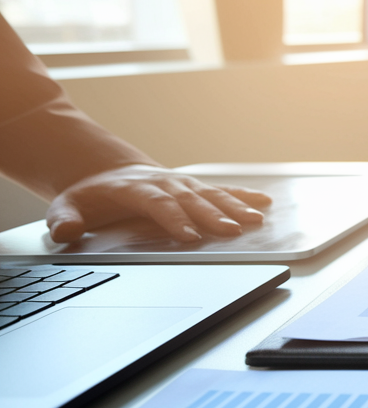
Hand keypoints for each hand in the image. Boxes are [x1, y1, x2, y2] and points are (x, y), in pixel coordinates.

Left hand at [46, 164, 271, 242]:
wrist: (108, 171)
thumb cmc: (91, 195)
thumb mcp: (66, 205)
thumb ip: (64, 220)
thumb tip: (65, 233)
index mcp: (135, 188)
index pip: (158, 204)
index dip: (174, 219)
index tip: (190, 236)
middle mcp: (164, 183)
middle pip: (192, 200)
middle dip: (214, 215)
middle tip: (233, 231)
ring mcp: (182, 183)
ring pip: (211, 194)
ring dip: (235, 206)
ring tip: (255, 220)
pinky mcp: (195, 186)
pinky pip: (222, 189)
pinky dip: (243, 194)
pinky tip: (263, 202)